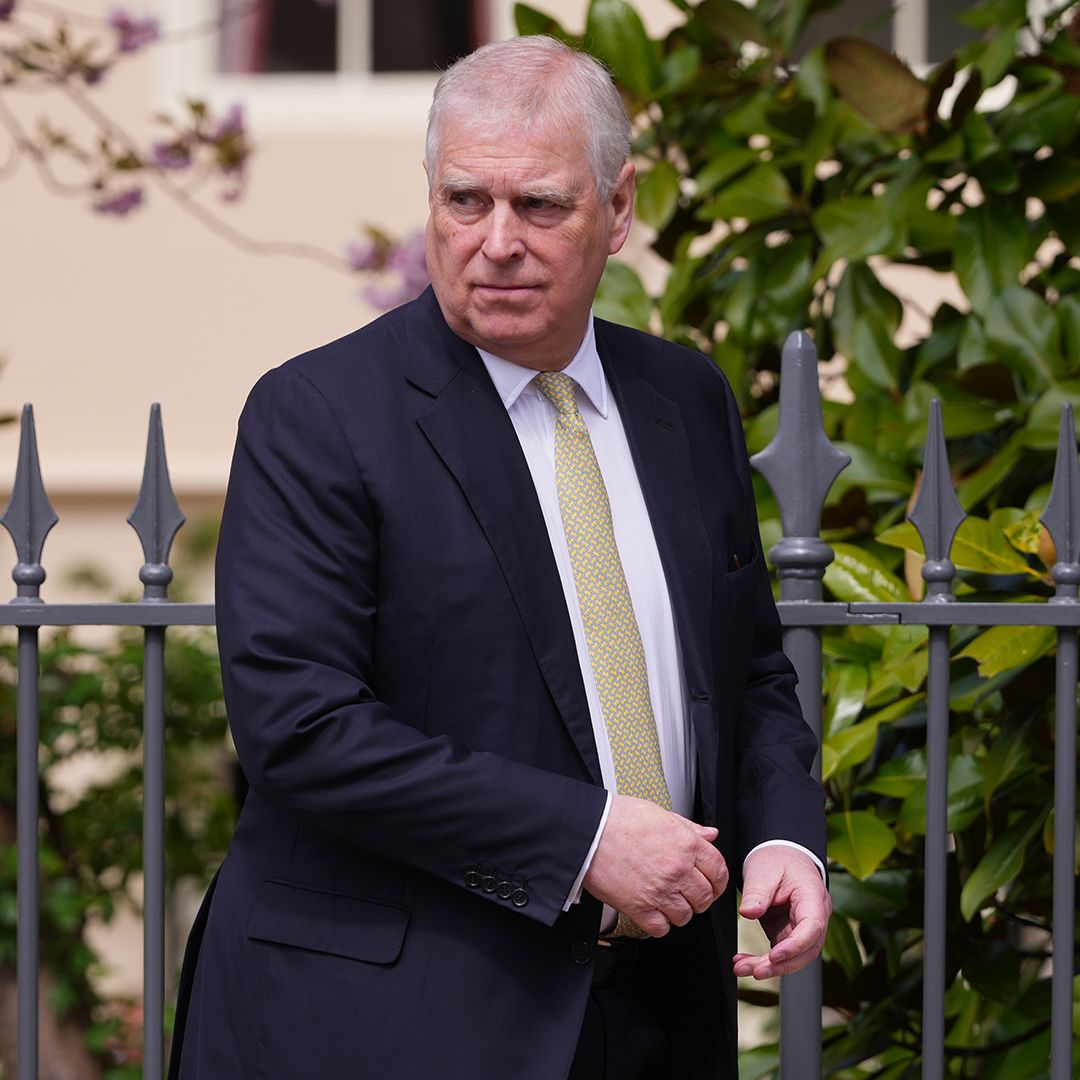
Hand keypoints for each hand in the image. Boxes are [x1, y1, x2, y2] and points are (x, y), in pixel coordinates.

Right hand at [583, 794, 728, 936]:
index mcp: (686, 844)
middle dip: (698, 898)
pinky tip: (652, 911)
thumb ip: (688, 827)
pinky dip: (659, 924)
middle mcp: (677, 869)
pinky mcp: (639, 907)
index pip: (719, 871)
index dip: (718, 881)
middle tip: (687, 894)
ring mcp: (659, 890)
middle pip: (705, 897)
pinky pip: (661, 929)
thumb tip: (710, 834)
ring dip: (678, 912)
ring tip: (666, 901)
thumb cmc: (618, 819)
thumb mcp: (659, 813)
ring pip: (685, 916)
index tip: (712, 884)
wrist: (587, 830)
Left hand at [732, 846, 830, 979]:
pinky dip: (762, 961)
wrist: (781, 856)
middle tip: (755, 971)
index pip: (812, 927)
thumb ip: (757, 891)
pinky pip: (779, 953)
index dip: (796, 945)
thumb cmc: (778, 860)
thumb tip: (748, 913)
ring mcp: (801, 928)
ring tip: (742, 968)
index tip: (774, 955)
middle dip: (780, 965)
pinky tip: (744, 963)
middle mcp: (814, 917)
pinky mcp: (788, 933)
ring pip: (793, 957)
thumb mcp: (764, 869)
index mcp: (813, 898)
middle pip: (805, 950)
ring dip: (769, 967)